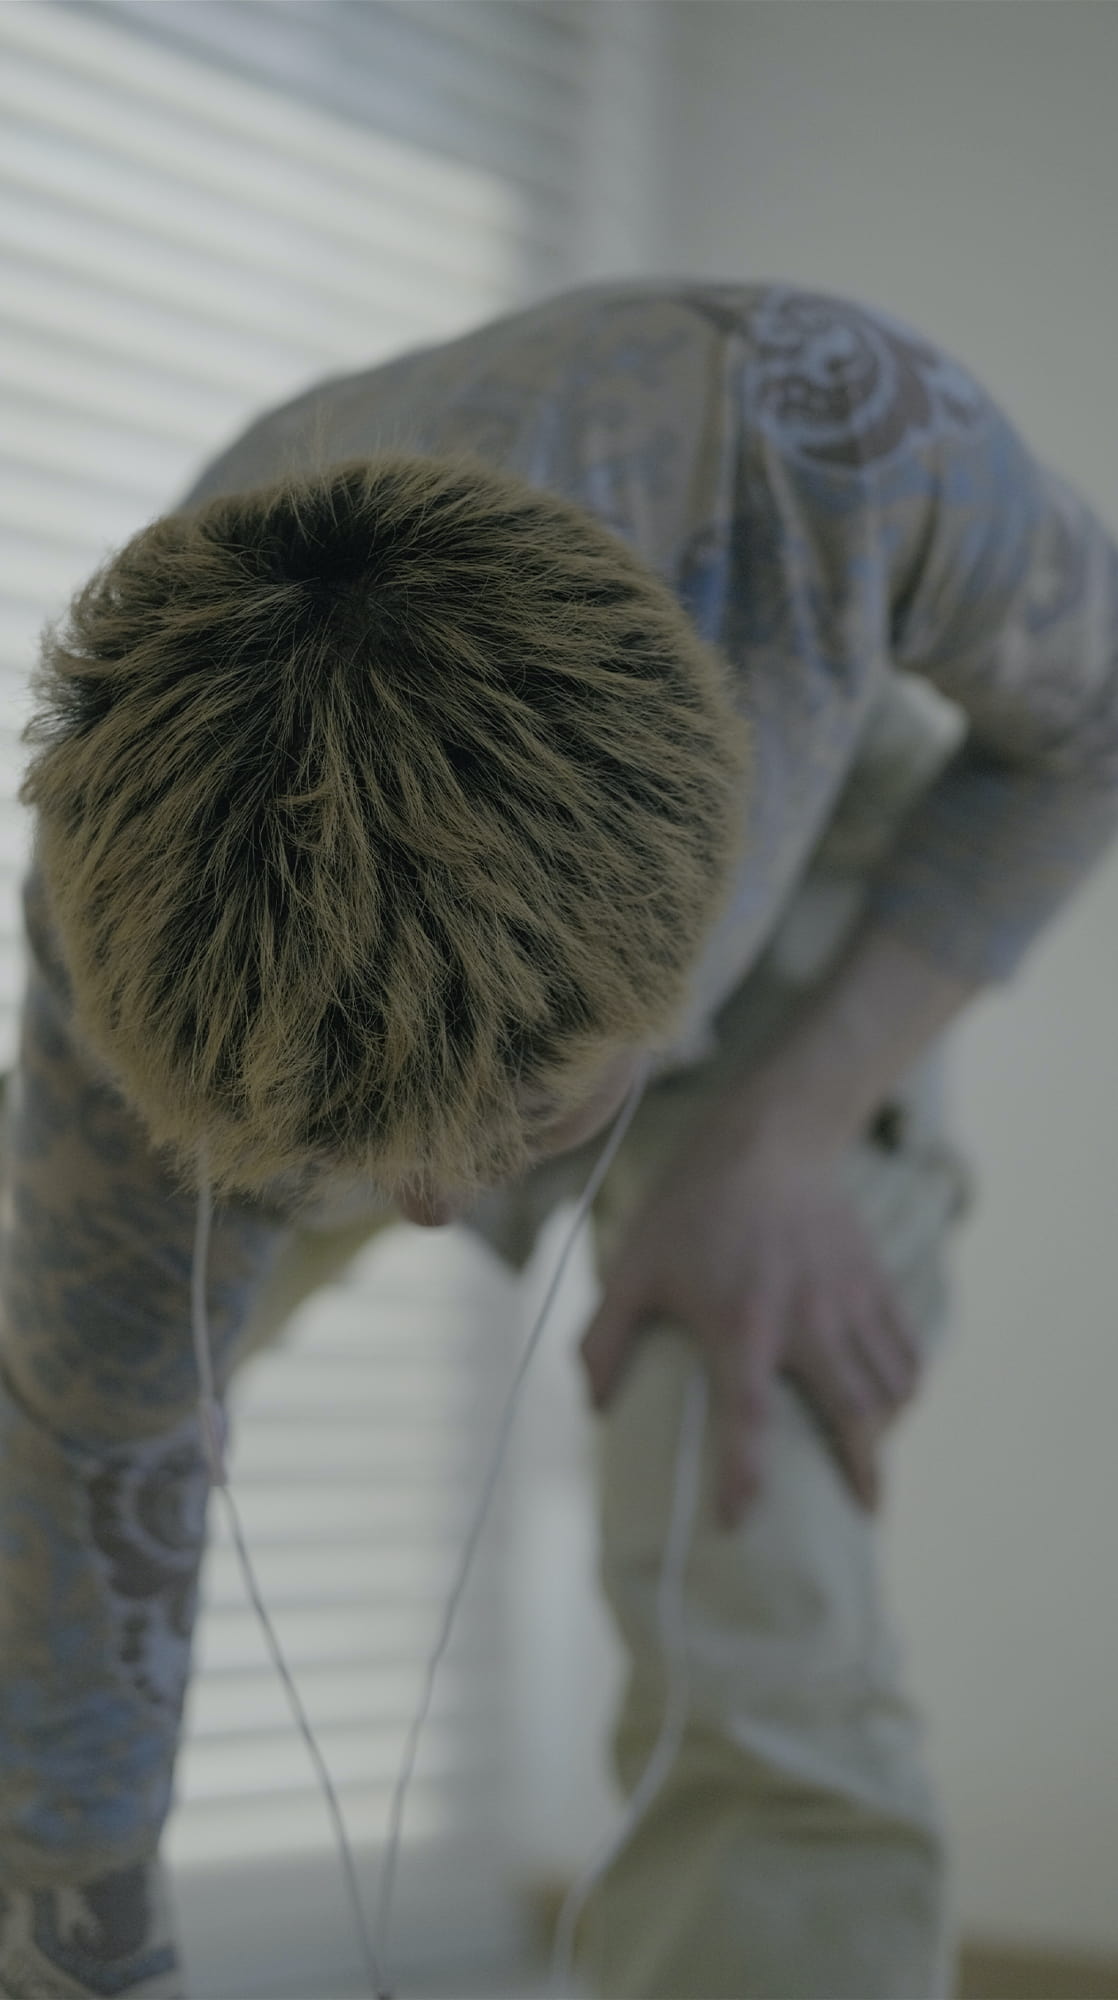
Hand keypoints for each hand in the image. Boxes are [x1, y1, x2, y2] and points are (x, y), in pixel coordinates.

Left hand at [579, 1113, 921, 1525]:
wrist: (770, 1138)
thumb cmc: (693, 1206)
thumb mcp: (632, 1265)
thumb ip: (606, 1337)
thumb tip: (595, 1408)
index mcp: (741, 1321)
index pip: (749, 1416)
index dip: (744, 1476)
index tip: (739, 1522)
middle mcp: (806, 1318)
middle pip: (853, 1414)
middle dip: (862, 1472)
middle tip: (860, 1513)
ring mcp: (849, 1300)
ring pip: (889, 1387)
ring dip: (883, 1433)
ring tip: (868, 1460)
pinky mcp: (876, 1282)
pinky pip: (907, 1349)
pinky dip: (904, 1386)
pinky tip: (888, 1403)